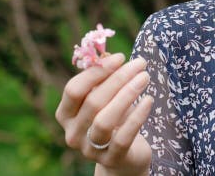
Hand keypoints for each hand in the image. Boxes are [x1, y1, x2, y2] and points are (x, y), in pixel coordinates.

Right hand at [55, 53, 153, 174]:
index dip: (97, 71)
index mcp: (65, 114)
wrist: (124, 156)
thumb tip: (109, 55)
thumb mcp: (104, 98)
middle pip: (93, 101)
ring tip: (145, 77)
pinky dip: (137, 116)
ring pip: (105, 120)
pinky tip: (149, 100)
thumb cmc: (113, 118)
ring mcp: (90, 150)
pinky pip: (123, 137)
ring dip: (127, 94)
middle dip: (119, 78)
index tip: (120, 57)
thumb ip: (103, 79)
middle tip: (140, 63)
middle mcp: (72, 133)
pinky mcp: (111, 160)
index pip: (73, 89)